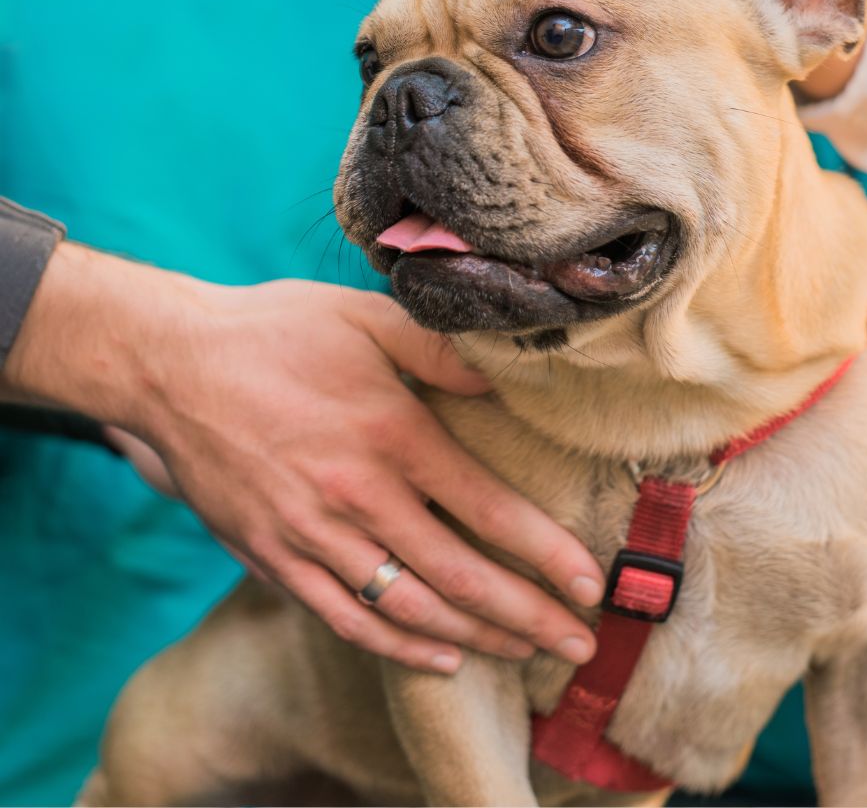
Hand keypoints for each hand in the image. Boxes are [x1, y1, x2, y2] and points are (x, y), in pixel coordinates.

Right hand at [4, 247, 604, 673]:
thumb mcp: (365, 318)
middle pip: (458, 574)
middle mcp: (355, 494)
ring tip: (523, 652)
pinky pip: (343, 617)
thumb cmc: (275, 333)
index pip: (486, 509)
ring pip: (407, 608)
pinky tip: (439, 655)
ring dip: (474, 638)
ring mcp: (310, 533)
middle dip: (527, 616)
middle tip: (576, 644)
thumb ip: (439, 350)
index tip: (589, 583)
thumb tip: (502, 378)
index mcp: (389, 432)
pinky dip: (397, 645)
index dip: (545, 553)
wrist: (170, 365)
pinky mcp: (273, 555)